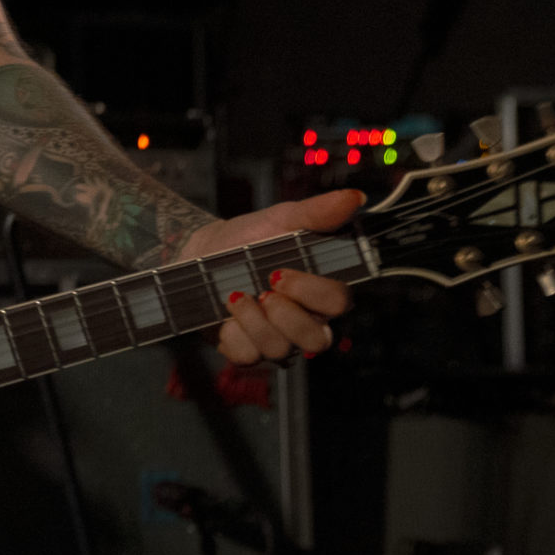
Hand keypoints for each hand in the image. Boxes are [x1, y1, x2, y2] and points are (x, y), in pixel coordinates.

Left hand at [176, 189, 361, 365]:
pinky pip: (247, 356)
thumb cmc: (248, 238)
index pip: (339, 303)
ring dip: (256, 322)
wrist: (200, 252)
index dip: (314, 292)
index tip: (281, 271)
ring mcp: (276, 339)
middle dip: (287, 316)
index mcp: (319, 291)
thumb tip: (354, 197)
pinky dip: (234, 334)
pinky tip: (225, 312)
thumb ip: (316, 213)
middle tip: (263, 289)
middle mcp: (303, 321)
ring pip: (281, 350)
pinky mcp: (245, 350)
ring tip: (238, 296)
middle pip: (317, 340)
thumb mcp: (280, 219)